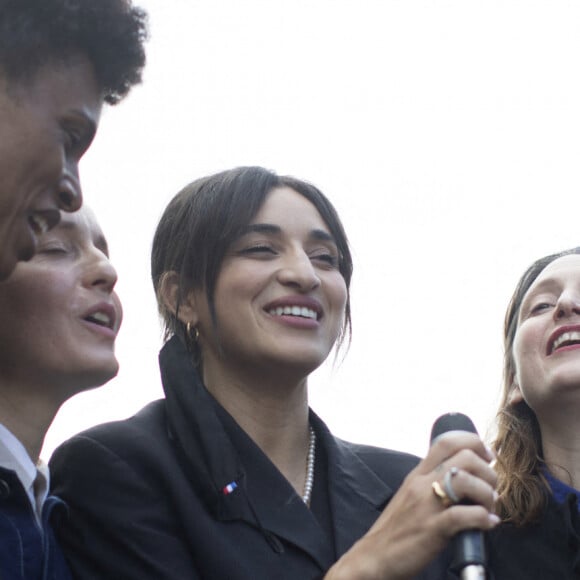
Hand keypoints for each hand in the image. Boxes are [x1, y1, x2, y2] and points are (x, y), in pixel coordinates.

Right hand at [325, 432, 497, 579]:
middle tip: (491, 489)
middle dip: (488, 472)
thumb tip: (463, 477)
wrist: (375, 556)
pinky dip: (483, 519)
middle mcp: (422, 483)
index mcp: (418, 474)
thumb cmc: (397, 528)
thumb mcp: (411, 495)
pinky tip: (487, 524)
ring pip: (465, 481)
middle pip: (464, 457)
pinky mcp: (431, 528)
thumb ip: (432, 482)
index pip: (446, 441)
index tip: (488, 456)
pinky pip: (463, 516)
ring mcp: (426, 504)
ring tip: (489, 508)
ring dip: (487, 494)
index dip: (474, 442)